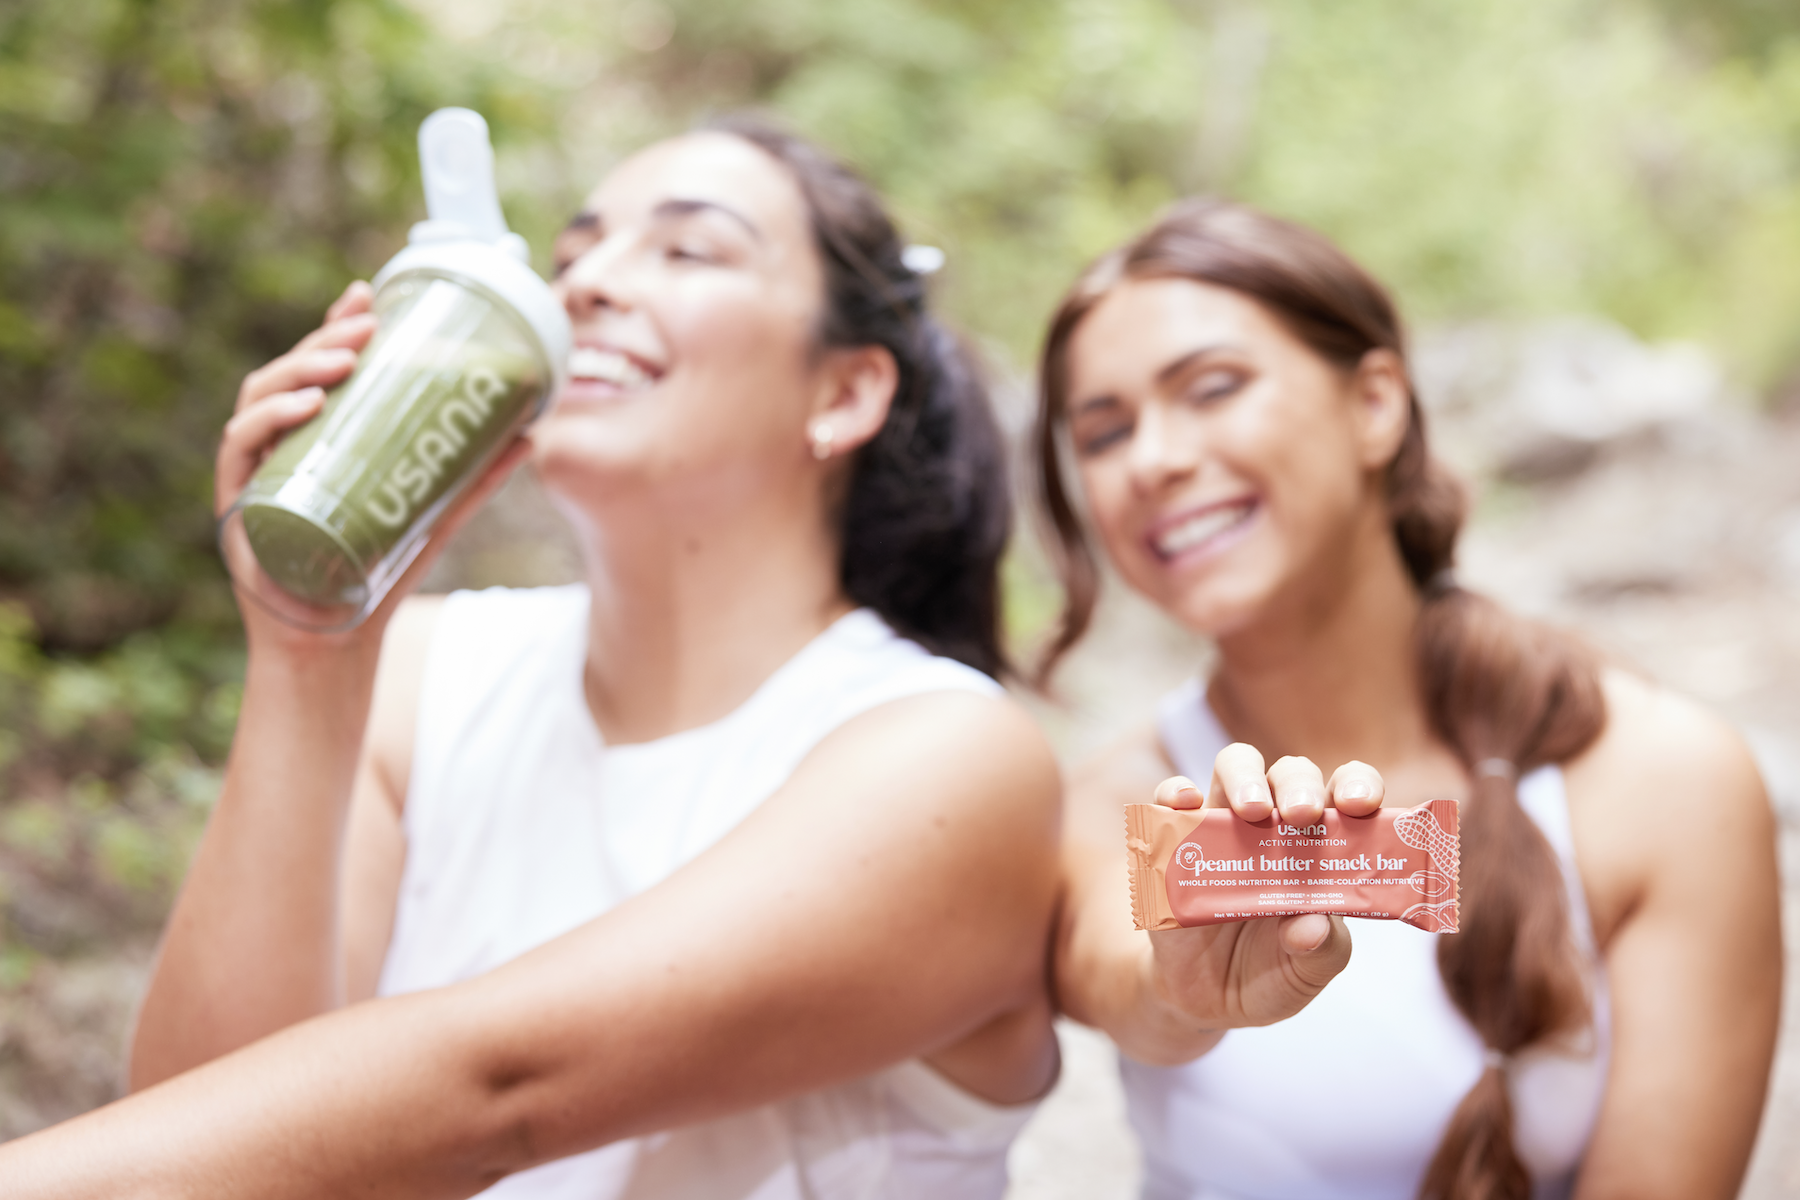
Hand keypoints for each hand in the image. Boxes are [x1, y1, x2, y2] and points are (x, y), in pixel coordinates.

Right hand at [216, 281, 529, 658]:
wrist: (336, 648)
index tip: (369, 293)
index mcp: (318, 438)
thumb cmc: (376, 576)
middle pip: (290, 372)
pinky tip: (303, 406)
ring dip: (298, 368)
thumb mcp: (434, 517)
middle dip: (325, 337)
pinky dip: (267, 421)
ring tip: (344, 357)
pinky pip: (240, 450)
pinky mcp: (239, 505)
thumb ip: (475, 479)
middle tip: (367, 321)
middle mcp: (280, 446)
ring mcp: (255, 472)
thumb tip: (529, 435)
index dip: (337, 324)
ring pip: (260, 397)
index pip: (320, 368)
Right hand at [1139, 744, 1383, 1044]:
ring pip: (1235, 767)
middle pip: (1291, 773)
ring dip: (1245, 778)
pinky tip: (1185, 802)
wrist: (1206, 1001)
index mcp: (1323, 846)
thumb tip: (1313, 925)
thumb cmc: (1273, 973)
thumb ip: (1322, 950)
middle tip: (1302, 815)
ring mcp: (1225, 826)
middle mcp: (1276, 825)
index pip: (1347, 795)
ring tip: (1252, 811)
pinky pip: (1172, 799)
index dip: (1359, 786)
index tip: (1359, 805)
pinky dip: (1175, 791)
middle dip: (1300, 784)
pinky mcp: (1177, 839)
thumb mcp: (1309, 973)